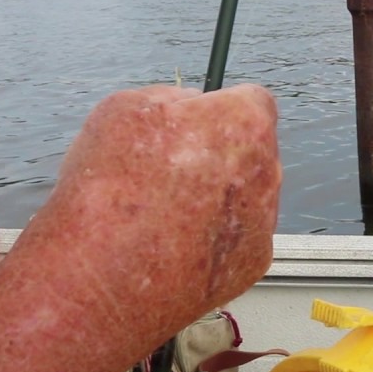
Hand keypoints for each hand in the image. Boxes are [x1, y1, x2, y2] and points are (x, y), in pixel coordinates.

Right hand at [8, 84, 281, 352]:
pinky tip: (173, 246)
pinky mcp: (253, 265)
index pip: (254, 102)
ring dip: (217, 198)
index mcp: (245, 124)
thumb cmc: (111, 186)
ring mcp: (264, 222)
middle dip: (221, 154)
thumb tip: (190, 106)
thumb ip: (173, 98)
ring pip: (247, 197)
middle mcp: (268, 172)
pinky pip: (239, 239)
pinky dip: (214, 239)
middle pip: (254, 151)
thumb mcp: (126, 107)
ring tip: (163, 214)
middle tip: (172, 170)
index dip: (222, 110)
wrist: (105, 273)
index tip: (199, 122)